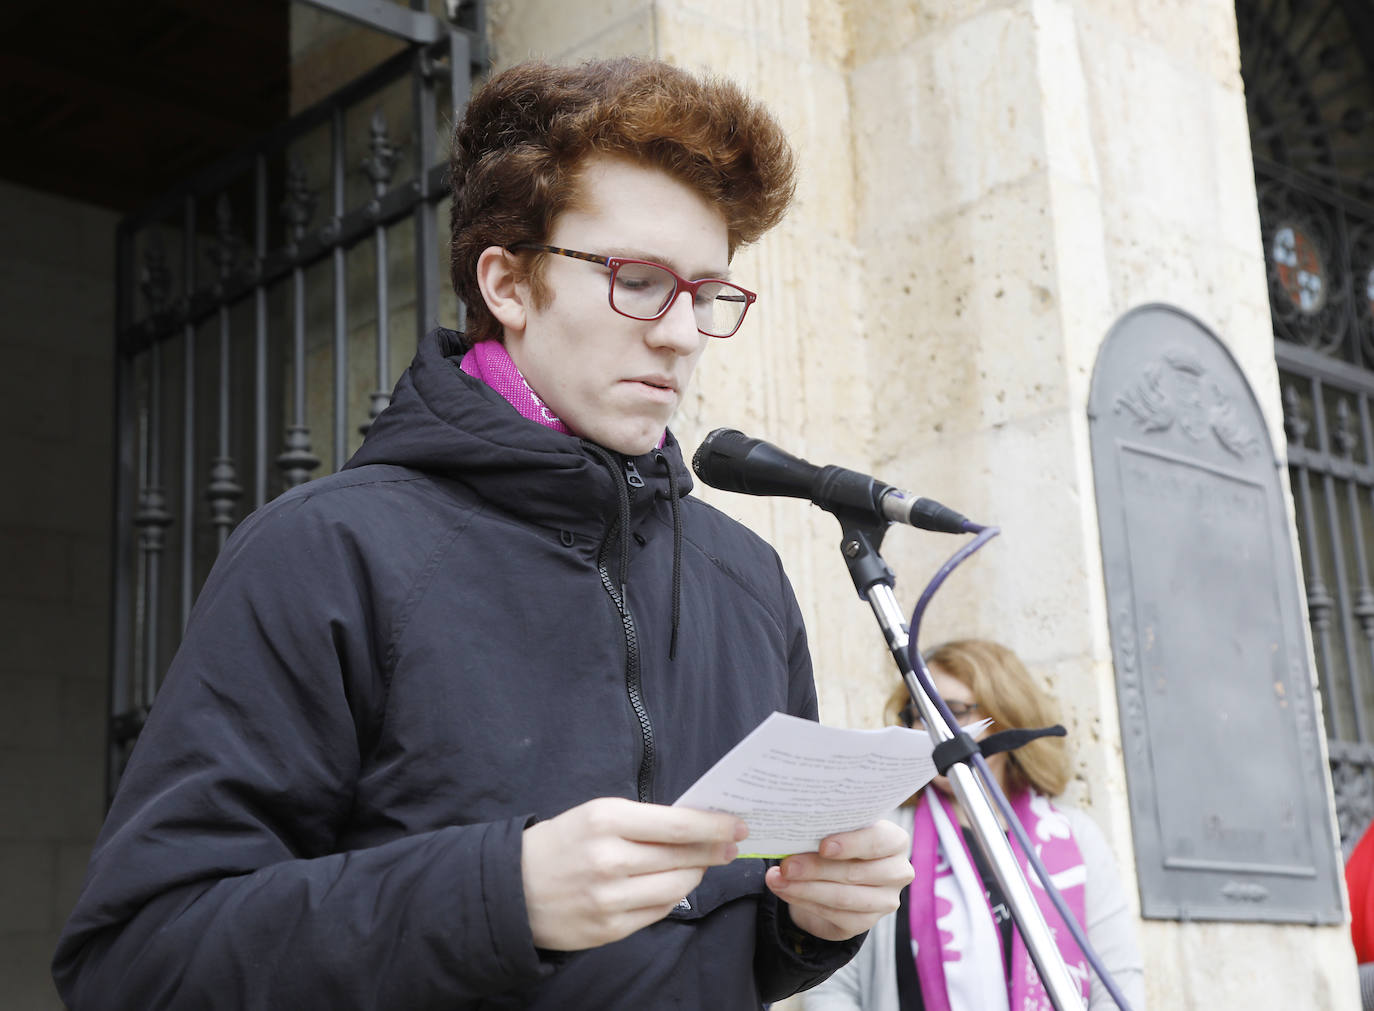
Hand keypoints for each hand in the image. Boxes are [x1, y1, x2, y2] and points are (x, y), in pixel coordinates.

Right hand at [521, 797, 747, 950]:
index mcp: (606, 819)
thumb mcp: (595, 815)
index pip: (678, 824)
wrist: (511, 889)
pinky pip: (659, 911)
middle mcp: (610, 859)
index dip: (715, 825)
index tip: (737, 824)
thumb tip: (695, 824)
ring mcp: (610, 898)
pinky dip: (672, 896)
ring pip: (678, 887)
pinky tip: (671, 884)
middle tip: (730, 845)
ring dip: (697, 874)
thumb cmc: (561, 843)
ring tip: (700, 864)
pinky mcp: (610, 929)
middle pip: (683, 856)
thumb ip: (642, 820)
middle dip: (714, 850)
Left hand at [764, 820, 912, 941]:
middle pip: (855, 872)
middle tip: (787, 865)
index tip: (823, 846)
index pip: (880, 841)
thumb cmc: (840, 842)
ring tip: (778, 879)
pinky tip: (785, 891)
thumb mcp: (838, 831)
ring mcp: (884, 901)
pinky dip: (804, 902)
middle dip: (816, 868)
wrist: (837, 876)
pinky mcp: (866, 922)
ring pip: (843, 898)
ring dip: (805, 889)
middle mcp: (897, 872)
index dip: (852, 844)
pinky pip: (834, 915)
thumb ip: (827, 829)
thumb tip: (796, 832)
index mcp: (894, 841)